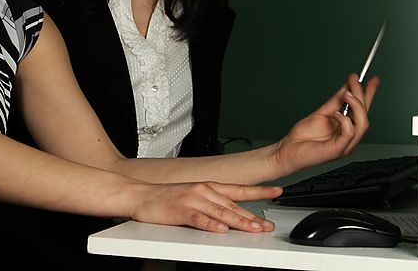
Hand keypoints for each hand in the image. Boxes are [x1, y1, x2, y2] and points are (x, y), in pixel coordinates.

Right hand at [129, 182, 281, 232]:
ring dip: (238, 222)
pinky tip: (221, 230)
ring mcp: (192, 200)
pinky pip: (198, 219)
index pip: (239, 189)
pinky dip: (211, 225)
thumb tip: (232, 214)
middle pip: (233, 205)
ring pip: (220, 212)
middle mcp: (203, 191)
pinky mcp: (180, 211)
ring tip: (253, 229)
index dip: (259, 190)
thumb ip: (213, 204)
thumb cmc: (166, 198)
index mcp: (208, 187)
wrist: (140, 195)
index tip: (277, 190)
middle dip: (253, 217)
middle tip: (267, 226)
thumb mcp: (194, 196)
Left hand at [271, 73, 379, 176]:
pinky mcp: (338, 150)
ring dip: (357, 106)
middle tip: (355, 80)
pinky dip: (345, 121)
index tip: (373, 79)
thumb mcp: (322, 113)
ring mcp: (345, 145)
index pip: (363, 110)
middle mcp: (349, 137)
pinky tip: (336, 113)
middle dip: (362, 95)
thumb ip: (336, 101)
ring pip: (362, 124)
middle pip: (364, 115)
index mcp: (347, 128)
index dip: (370, 94)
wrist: (288, 150)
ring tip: (347, 94)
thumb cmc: (303, 137)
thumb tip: (347, 88)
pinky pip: (349, 134)